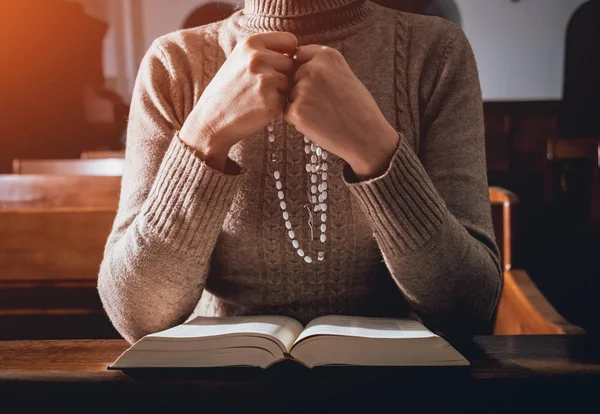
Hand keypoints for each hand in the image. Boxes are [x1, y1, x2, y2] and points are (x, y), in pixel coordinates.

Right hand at [180, 32, 296, 171]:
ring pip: (290, 82)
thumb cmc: (229, 90)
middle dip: (284, 75)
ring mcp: (265, 80)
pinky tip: (259, 108)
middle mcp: (258, 58)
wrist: (212, 119)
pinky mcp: (271, 101)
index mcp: (250, 43)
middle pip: (292, 63)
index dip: (289, 53)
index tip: (279, 64)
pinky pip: (286, 100)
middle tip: (262, 86)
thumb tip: (297, 51)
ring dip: (281, 91)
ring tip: (259, 97)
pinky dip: (277, 106)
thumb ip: (265, 52)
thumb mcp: (239, 60)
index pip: (290, 40)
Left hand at [283, 45, 398, 179]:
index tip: (318, 83)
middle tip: (326, 103)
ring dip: (301, 105)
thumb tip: (295, 62)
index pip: (299, 55)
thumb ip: (322, 66)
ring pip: (289, 95)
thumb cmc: (358, 108)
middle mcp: (313, 68)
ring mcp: (303, 89)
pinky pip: (287, 112)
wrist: (366, 136)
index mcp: (327, 55)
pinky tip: (318, 123)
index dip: (305, 70)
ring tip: (324, 114)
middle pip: (292, 76)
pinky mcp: (297, 110)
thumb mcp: (344, 74)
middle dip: (302, 89)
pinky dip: (299, 120)